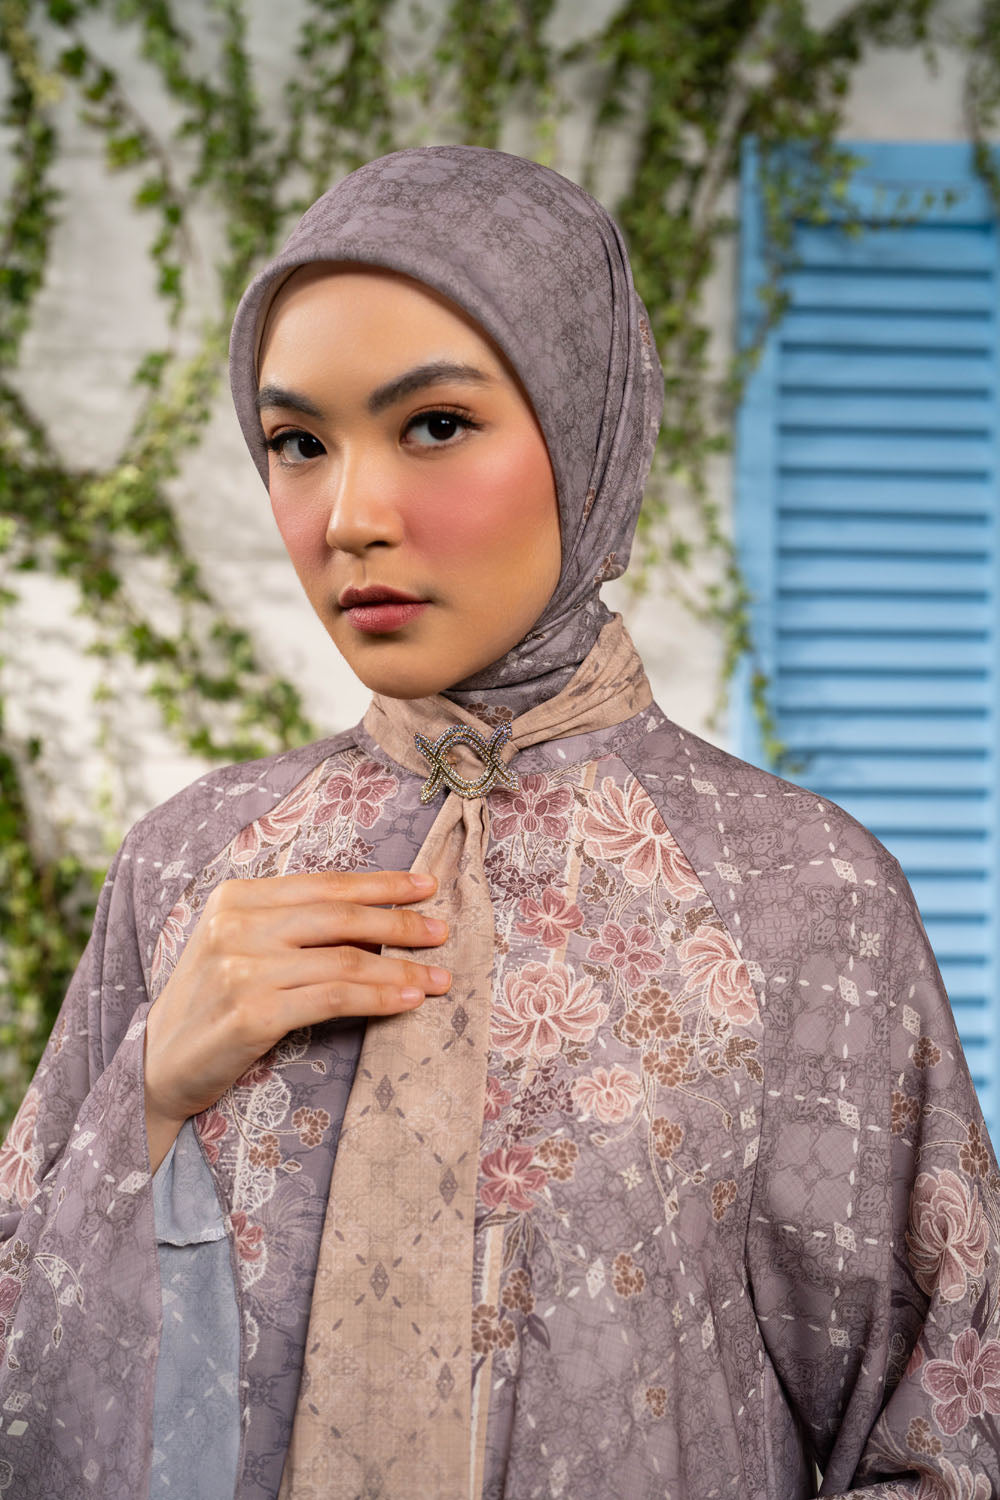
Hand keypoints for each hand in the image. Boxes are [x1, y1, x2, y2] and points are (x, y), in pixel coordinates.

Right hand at [143, 869, 449, 1170]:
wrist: (157, 1064)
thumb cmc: (211, 1002)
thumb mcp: (240, 945)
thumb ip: (291, 925)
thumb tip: (374, 915)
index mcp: (236, 897)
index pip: (324, 884)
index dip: (380, 884)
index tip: (426, 886)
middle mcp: (236, 924)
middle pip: (340, 916)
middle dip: (400, 924)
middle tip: (442, 932)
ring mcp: (242, 968)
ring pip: (344, 960)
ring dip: (400, 969)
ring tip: (438, 978)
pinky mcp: (251, 1013)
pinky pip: (333, 998)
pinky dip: (378, 997)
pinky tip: (407, 1001)